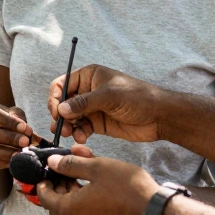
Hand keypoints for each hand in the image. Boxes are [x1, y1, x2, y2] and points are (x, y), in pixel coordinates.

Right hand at [0, 98, 35, 170]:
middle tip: (25, 142)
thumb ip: (19, 119)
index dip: (7, 121)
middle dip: (8, 138)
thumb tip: (28, 131)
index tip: (24, 128)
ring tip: (20, 153)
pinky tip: (12, 161)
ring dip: (5, 153)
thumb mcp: (9, 113)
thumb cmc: (0, 120)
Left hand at [35, 145, 160, 214]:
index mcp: (70, 210)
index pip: (45, 198)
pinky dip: (85, 212)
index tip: (48, 174)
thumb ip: (71, 164)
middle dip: (59, 191)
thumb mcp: (98, 167)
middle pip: (57, 209)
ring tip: (84, 184)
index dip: (43, 184)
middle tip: (67, 176)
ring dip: (73, 202)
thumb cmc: (128, 189)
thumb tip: (52, 163)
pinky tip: (98, 198)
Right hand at [48, 64, 164, 143]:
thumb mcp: (109, 96)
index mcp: (88, 76)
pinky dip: (78, 133)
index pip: (61, 84)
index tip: (56, 112)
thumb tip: (60, 109)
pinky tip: (82, 138)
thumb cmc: (137, 97)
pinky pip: (80, 128)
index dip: (55, 98)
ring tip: (71, 135)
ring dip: (68, 127)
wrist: (159, 116)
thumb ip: (84, 102)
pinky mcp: (97, 123)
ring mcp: (92, 108)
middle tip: (61, 128)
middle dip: (60, 116)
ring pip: (70, 118)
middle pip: (63, 103)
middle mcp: (87, 91)